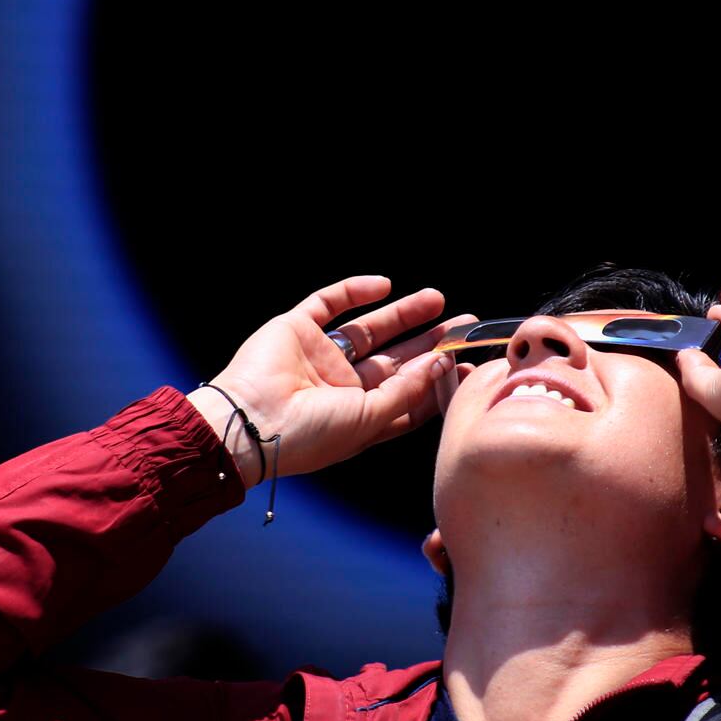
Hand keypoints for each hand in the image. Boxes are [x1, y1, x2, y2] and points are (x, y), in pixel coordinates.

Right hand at [189, 276, 474, 485]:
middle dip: (430, 343)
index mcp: (360, 417)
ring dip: (403, 314)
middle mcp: (342, 387)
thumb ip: (407, 391)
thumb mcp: (369, 420)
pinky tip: (383, 285)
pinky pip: (329, 303)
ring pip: (370, 329)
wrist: (249, 420)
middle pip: (396, 360)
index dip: (439, 381)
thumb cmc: (308, 435)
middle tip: (464, 326)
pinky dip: (354, 291)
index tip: (471, 366)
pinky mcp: (297, 329)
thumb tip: (440, 364)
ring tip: (438, 301)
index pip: (408, 396)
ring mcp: (319, 356)